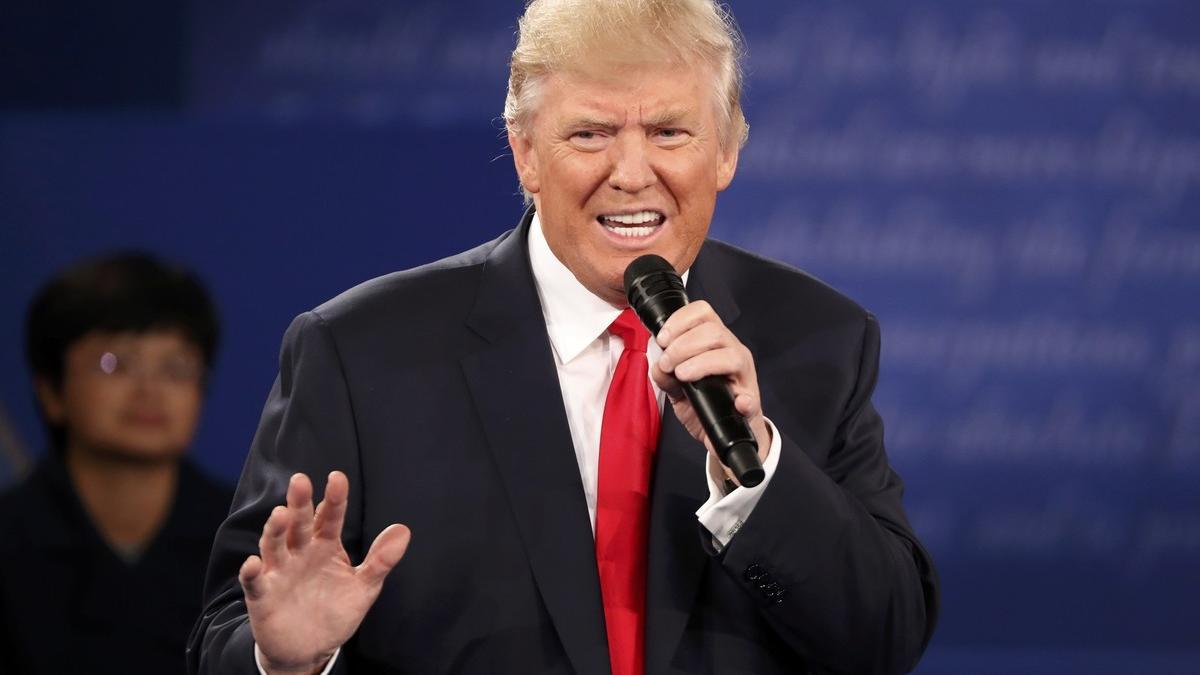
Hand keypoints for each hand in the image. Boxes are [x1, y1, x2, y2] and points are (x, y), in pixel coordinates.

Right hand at [239, 471, 410, 674]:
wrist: (310, 648)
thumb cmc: (336, 610)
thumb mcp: (364, 586)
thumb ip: (381, 560)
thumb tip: (403, 530)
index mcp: (325, 546)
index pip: (330, 517)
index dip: (334, 499)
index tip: (337, 478)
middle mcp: (300, 553)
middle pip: (300, 524)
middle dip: (300, 504)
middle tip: (301, 481)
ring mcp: (280, 572)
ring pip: (274, 546)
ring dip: (275, 530)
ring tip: (281, 514)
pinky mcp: (262, 595)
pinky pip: (255, 581)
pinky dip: (252, 572)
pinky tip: (253, 563)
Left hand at [650, 301, 771, 485]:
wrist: (726, 435)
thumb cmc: (705, 404)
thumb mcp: (678, 389)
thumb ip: (666, 376)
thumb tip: (657, 366)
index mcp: (715, 343)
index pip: (703, 313)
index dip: (680, 320)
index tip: (662, 338)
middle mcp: (732, 352)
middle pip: (714, 331)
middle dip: (682, 345)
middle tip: (667, 363)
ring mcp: (744, 376)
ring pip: (730, 355)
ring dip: (700, 363)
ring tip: (682, 375)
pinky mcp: (750, 403)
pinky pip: (750, 398)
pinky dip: (743, 400)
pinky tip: (735, 403)